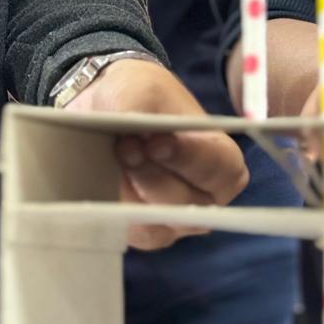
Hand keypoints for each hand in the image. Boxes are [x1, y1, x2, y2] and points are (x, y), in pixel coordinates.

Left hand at [66, 59, 248, 249]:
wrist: (105, 108)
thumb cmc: (139, 95)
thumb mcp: (142, 89)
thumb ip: (144, 109)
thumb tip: (139, 137)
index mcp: (221, 159)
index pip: (220, 170)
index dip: (188, 159)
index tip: (155, 142)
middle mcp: (204, 197)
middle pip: (183, 204)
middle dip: (149, 174)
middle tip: (124, 146)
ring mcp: (175, 220)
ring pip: (155, 223)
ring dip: (128, 193)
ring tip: (111, 161)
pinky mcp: (144, 230)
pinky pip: (130, 233)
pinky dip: (113, 209)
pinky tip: (102, 183)